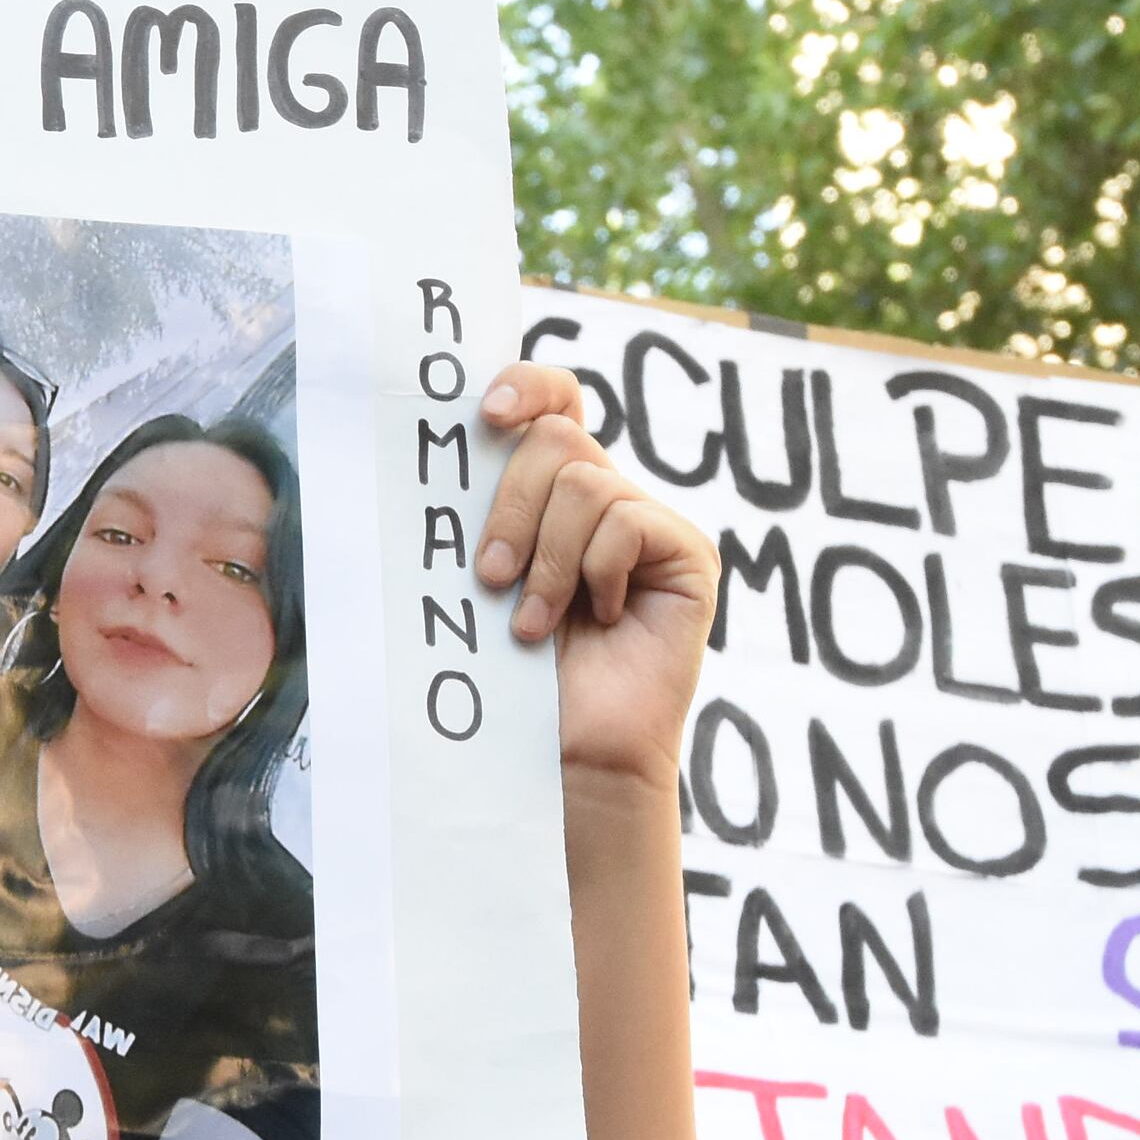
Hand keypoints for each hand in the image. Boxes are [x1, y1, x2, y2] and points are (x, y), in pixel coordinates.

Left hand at [470, 364, 716, 795]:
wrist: (564, 753)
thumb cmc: (509, 676)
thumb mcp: (482, 580)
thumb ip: (481, 515)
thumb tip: (453, 447)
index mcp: (552, 493)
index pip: (552, 402)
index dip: (525, 386)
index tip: (485, 415)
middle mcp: (604, 497)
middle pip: (555, 440)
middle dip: (508, 507)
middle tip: (489, 578)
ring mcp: (647, 523)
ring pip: (584, 482)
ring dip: (546, 559)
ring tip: (533, 624)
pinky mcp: (686, 553)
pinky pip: (626, 522)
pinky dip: (596, 574)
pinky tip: (600, 620)